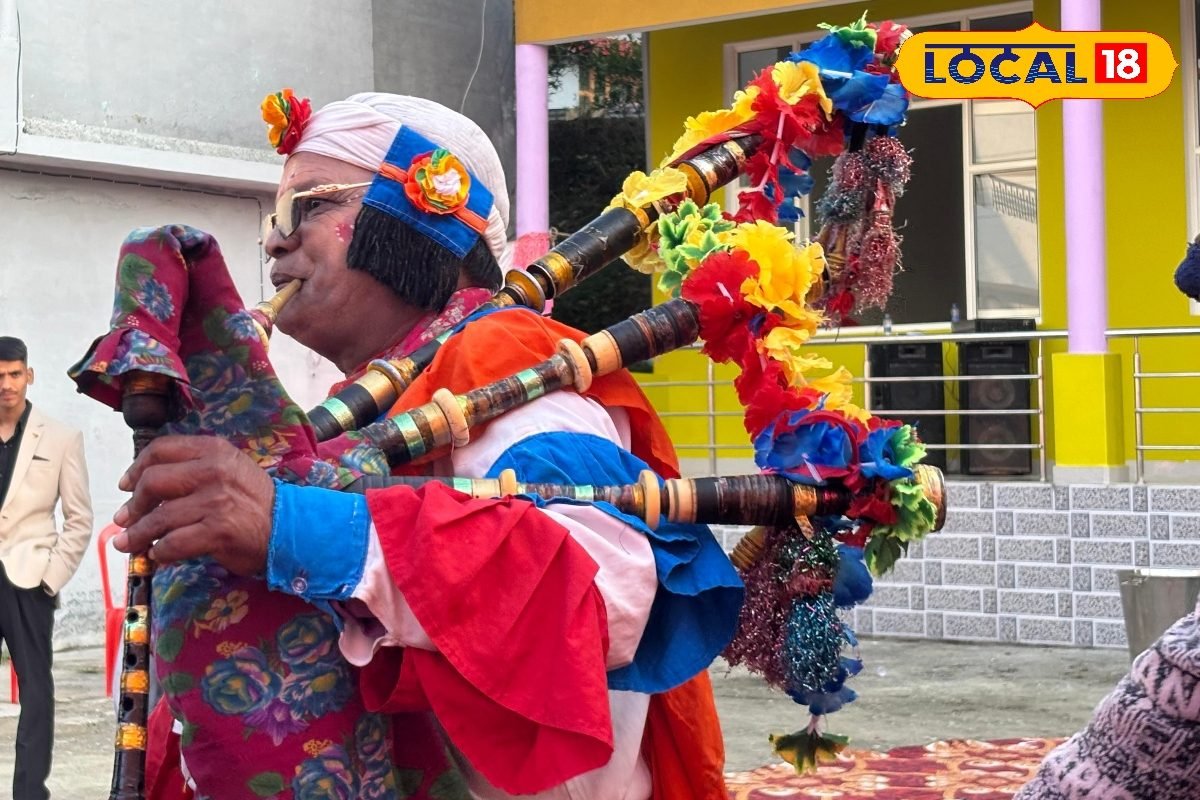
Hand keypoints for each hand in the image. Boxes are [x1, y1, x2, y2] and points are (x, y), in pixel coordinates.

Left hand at [113, 436, 274, 576]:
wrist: (290, 528)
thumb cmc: (255, 501)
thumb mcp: (230, 469)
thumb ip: (195, 468)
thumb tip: (145, 485)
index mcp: (214, 451)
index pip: (161, 450)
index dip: (136, 469)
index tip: (127, 485)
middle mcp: (214, 471)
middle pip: (153, 482)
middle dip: (133, 505)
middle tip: (125, 519)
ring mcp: (216, 501)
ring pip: (159, 518)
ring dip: (137, 535)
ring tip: (128, 543)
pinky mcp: (218, 531)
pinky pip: (173, 543)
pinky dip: (160, 552)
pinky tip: (159, 555)